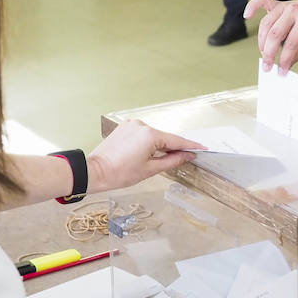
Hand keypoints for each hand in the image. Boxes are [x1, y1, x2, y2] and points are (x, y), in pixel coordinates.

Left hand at [87, 119, 202, 193]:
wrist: (95, 171)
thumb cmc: (120, 173)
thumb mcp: (151, 170)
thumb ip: (173, 160)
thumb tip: (187, 155)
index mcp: (150, 135)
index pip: (176, 141)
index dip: (190, 146)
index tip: (202, 148)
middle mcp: (142, 125)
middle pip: (165, 138)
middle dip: (172, 148)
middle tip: (180, 160)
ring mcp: (132, 124)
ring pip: (154, 136)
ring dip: (158, 146)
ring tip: (152, 161)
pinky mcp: (125, 127)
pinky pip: (143, 134)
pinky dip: (147, 142)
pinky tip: (143, 154)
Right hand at [245, 0, 297, 72]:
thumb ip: (296, 55)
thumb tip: (282, 68)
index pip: (292, 43)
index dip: (285, 60)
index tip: (281, 72)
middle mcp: (294, 10)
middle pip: (275, 34)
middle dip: (269, 53)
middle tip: (267, 67)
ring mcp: (284, 6)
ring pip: (265, 24)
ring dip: (262, 42)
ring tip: (264, 55)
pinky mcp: (276, 3)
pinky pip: (261, 1)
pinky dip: (252, 6)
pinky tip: (246, 16)